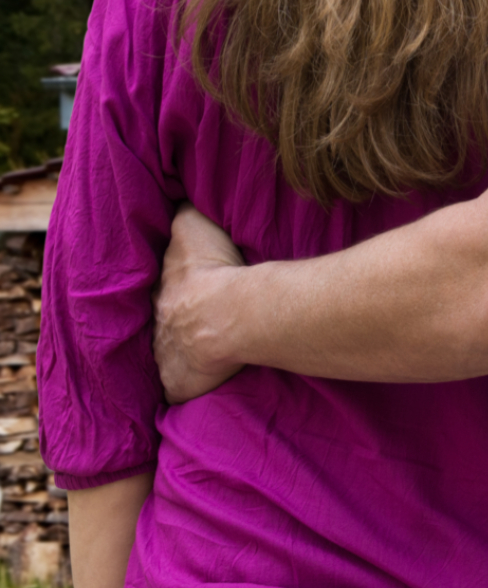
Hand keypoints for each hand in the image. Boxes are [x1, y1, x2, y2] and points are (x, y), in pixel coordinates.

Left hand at [153, 203, 247, 403]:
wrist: (229, 315)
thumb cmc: (214, 271)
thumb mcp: (194, 226)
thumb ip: (184, 214)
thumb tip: (176, 199)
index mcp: (162, 291)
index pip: (160, 288)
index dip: (171, 287)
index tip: (182, 288)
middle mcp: (157, 327)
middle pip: (163, 323)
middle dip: (173, 323)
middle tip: (191, 322)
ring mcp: (165, 359)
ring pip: (168, 356)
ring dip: (179, 354)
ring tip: (197, 353)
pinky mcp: (178, 385)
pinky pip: (179, 388)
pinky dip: (185, 387)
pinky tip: (196, 385)